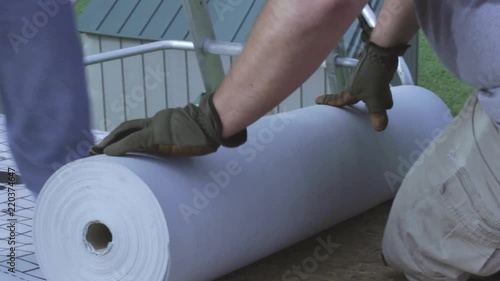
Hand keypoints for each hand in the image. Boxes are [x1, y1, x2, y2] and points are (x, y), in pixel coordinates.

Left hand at [89, 92, 246, 155]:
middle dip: (111, 138)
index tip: (112, 145)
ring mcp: (154, 128)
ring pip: (126, 131)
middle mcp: (156, 124)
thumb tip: (187, 147)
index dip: (123, 136)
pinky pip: (132, 142)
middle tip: (95, 149)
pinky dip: (119, 147)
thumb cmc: (206, 131)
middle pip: (127, 128)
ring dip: (110, 142)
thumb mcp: (192, 136)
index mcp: (163, 125)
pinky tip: (107, 153)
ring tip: (97, 151)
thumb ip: (184, 138)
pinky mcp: (154, 135)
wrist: (208, 124)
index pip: (139, 129)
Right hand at [316, 42, 408, 130]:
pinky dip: (381, 96)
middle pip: (353, 99)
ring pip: (367, 96)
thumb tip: (379, 128)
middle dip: (353, 106)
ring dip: (372, 102)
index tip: (317, 101)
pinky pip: (376, 91)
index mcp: (350, 92)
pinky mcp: (375, 77)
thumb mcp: (375, 96)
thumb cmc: (373, 75)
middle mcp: (356, 87)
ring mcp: (365, 82)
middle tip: (350, 113)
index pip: (337, 99)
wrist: (382, 54)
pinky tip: (388, 102)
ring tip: (379, 110)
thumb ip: (377, 113)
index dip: (327, 102)